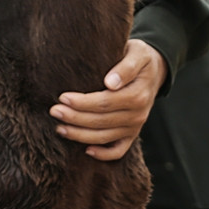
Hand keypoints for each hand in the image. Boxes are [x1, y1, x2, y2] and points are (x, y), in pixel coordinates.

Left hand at [49, 39, 165, 160]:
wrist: (155, 69)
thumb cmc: (140, 58)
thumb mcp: (137, 54)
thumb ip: (126, 67)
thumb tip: (110, 82)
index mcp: (138, 95)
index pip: (105, 102)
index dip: (83, 102)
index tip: (63, 97)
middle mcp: (137, 114)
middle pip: (101, 121)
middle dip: (75, 118)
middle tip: (54, 111)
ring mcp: (135, 127)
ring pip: (105, 137)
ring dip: (80, 135)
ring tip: (60, 128)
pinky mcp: (132, 134)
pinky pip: (118, 150)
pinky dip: (103, 154)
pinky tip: (86, 150)